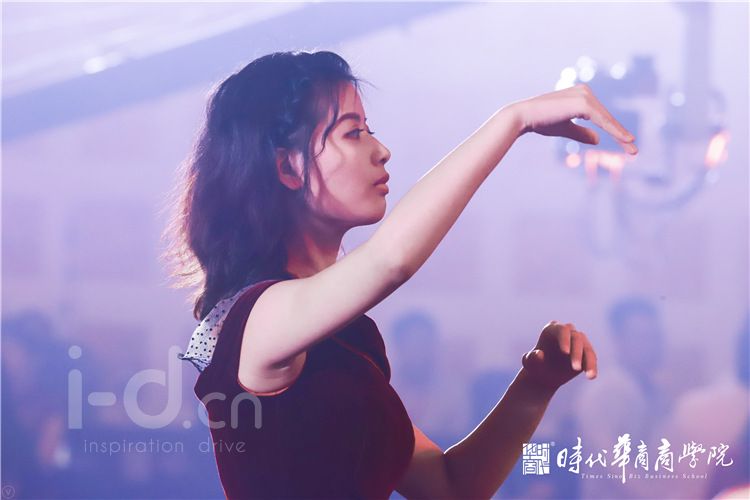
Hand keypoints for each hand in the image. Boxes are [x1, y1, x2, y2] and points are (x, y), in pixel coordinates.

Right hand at [509, 83, 637, 154]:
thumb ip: (581, 133)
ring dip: (620, 136)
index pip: (601, 116)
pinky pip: (602, 120)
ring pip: (607, 120)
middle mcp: (584, 91)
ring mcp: (584, 96)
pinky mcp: (583, 104)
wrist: (523, 116)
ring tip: (632, 149)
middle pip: (607, 117)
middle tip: (634, 151)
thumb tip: (598, 139)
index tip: (627, 144)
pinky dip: (614, 131)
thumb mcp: (565, 128)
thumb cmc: (540, 121)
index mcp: (580, 95)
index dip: (613, 131)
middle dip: (620, 135)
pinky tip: (625, 140)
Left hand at [520, 320, 597, 391]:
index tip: (565, 353)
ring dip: (589, 361)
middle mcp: (567, 332)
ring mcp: (578, 341)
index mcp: (552, 329)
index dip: (564, 339)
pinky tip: (591, 377)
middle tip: (575, 368)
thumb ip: (531, 358)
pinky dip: (593, 367)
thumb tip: (539, 354)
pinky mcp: (586, 353)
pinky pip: (592, 358)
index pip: (562, 330)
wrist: (544, 376)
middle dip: (577, 352)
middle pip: (576, 337)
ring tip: (589, 376)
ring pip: (587, 348)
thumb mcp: (529, 363)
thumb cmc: (534, 366)